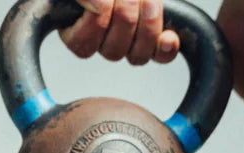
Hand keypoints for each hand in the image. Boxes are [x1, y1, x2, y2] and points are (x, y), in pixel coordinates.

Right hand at [60, 0, 179, 65]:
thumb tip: (99, 6)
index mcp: (74, 28)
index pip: (83, 43)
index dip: (99, 20)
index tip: (106, 0)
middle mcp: (100, 40)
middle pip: (113, 50)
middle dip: (126, 16)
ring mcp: (128, 42)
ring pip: (137, 55)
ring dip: (147, 25)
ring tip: (151, 0)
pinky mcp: (153, 41)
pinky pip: (159, 56)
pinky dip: (165, 48)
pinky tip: (169, 37)